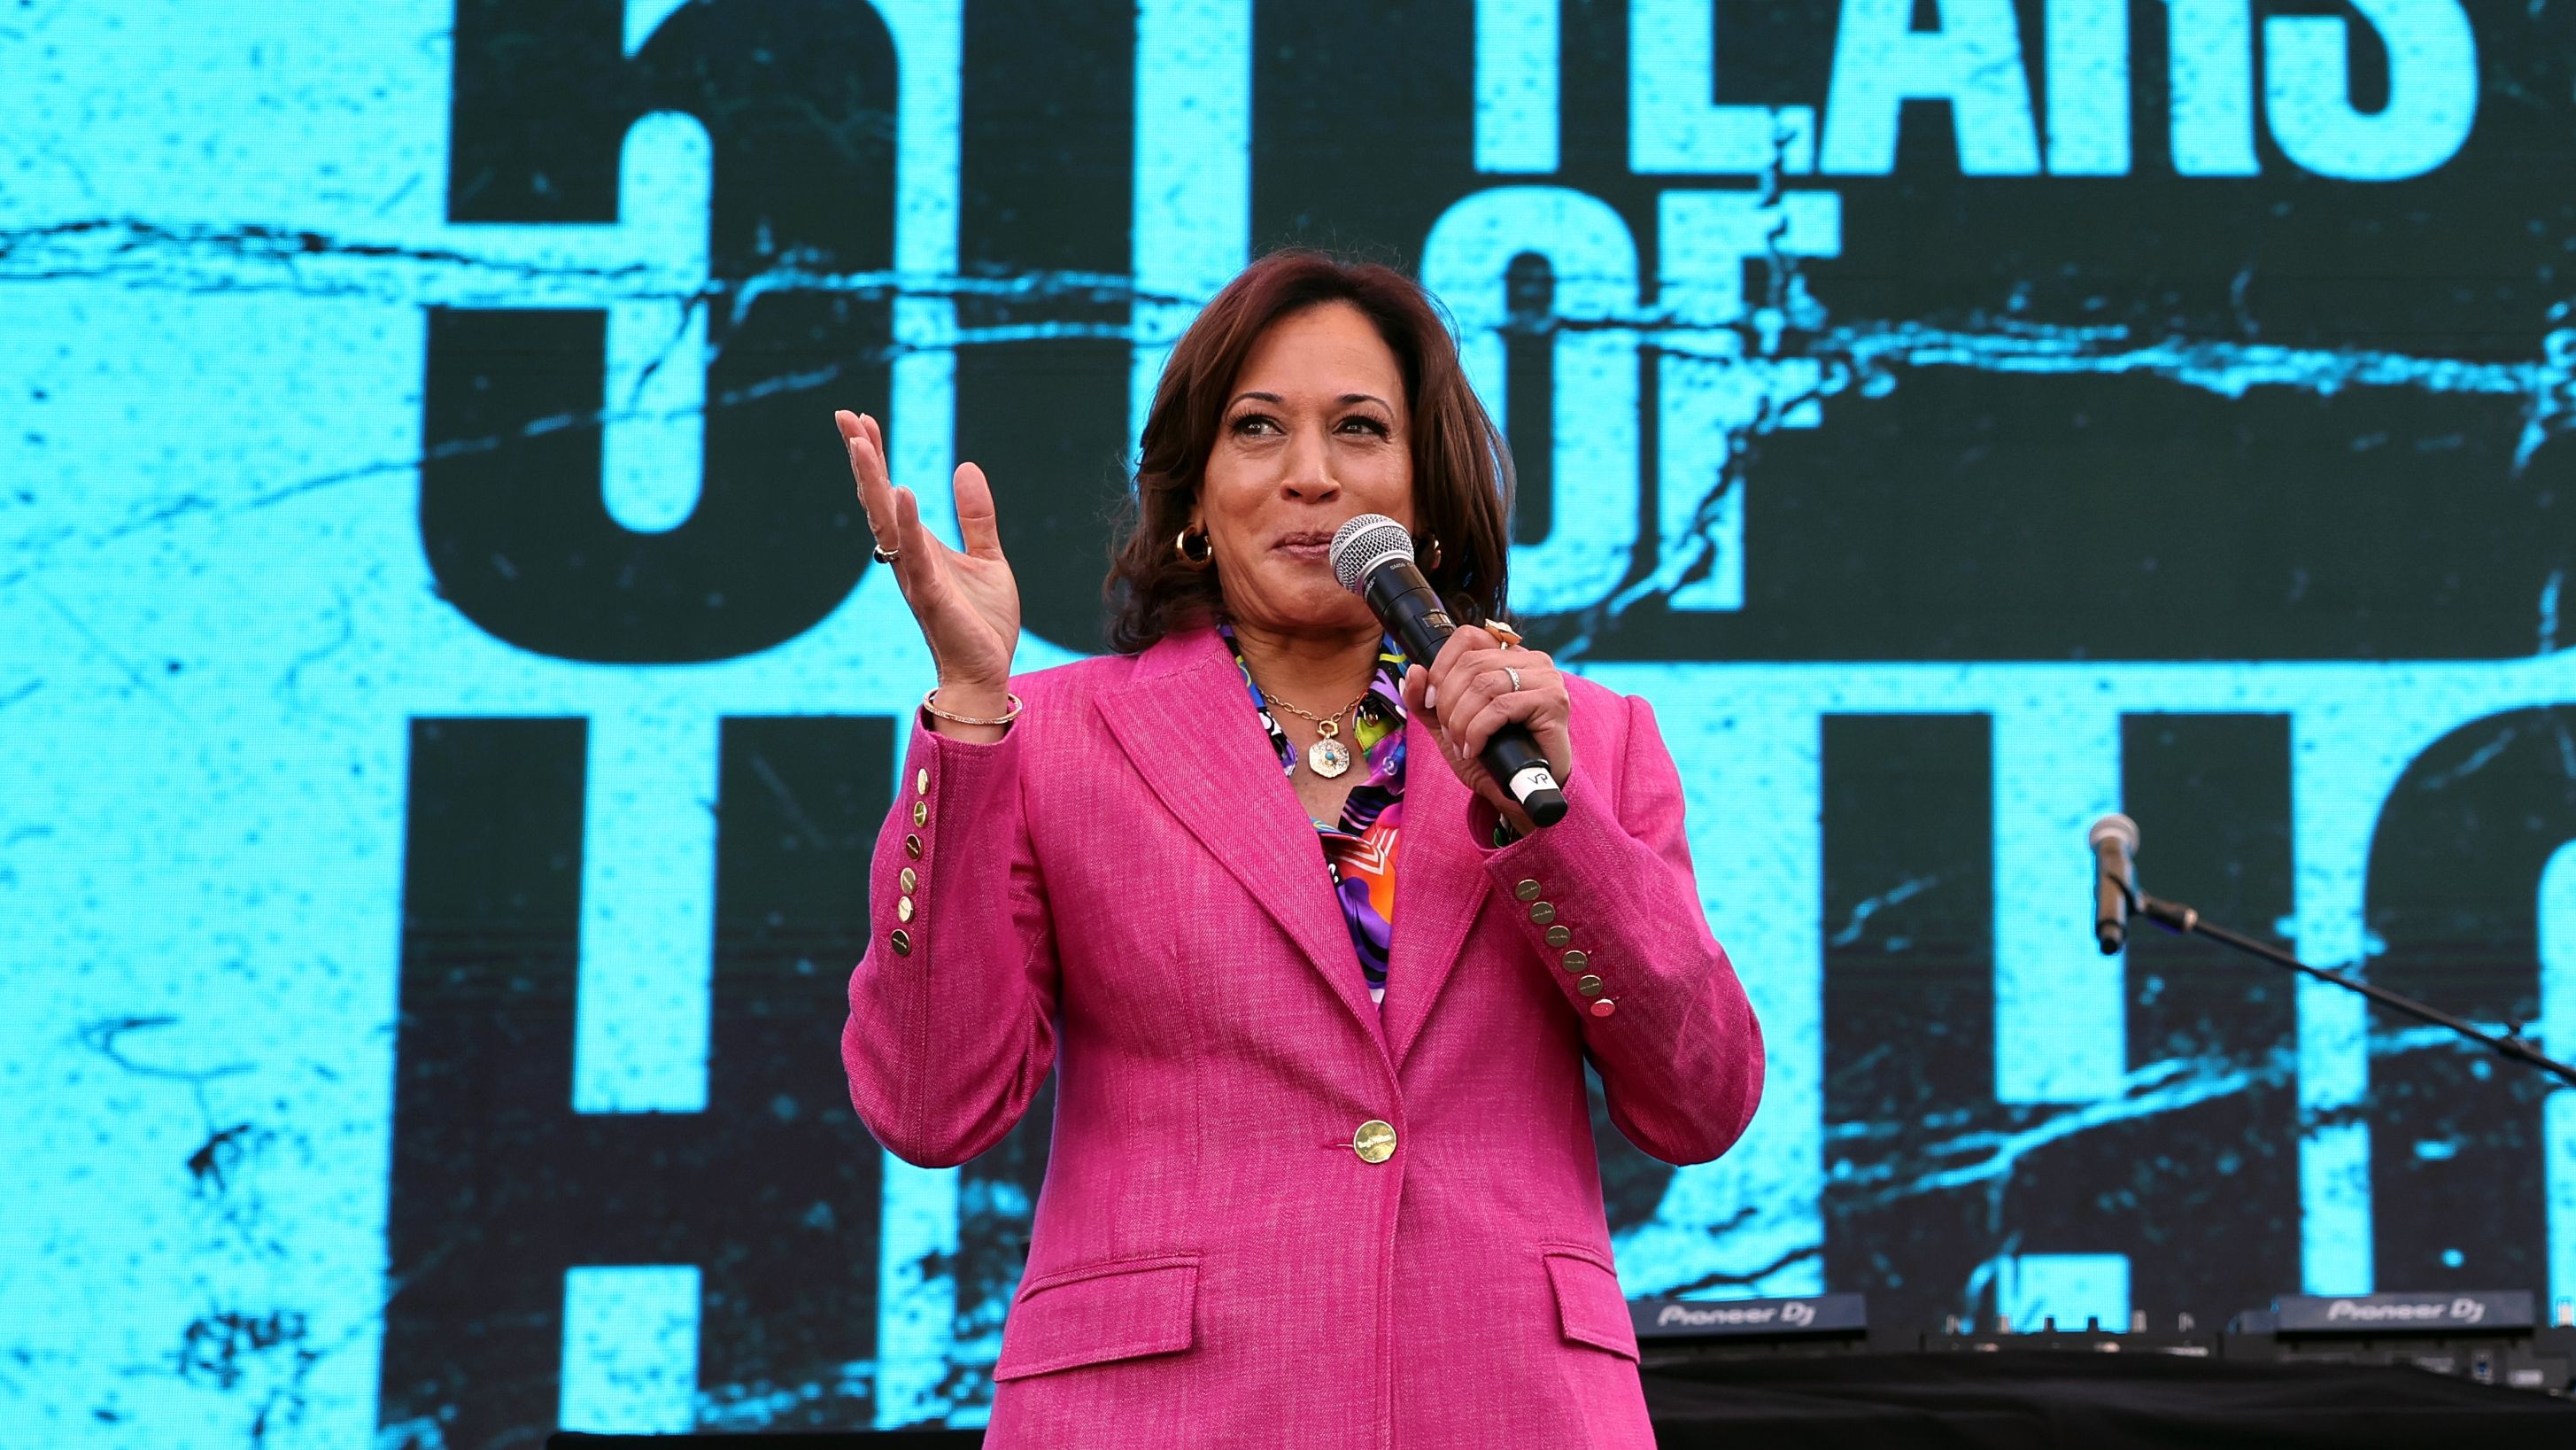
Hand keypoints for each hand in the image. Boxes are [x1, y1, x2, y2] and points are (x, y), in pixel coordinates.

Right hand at [837, 410, 1020, 729]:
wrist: (987, 673)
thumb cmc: (981, 623)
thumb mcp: (988, 558)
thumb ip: (975, 517)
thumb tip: (965, 467)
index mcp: (919, 546)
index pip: (890, 492)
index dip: (876, 455)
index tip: (862, 418)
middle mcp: (907, 557)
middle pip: (877, 499)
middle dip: (862, 457)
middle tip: (844, 415)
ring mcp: (915, 575)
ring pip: (885, 522)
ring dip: (873, 481)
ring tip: (859, 442)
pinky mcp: (931, 595)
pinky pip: (916, 555)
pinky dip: (907, 524)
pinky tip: (902, 491)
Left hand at [1400, 625, 1573, 834]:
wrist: (1521, 793)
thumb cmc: (1491, 757)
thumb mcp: (1447, 725)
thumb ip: (1424, 701)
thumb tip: (1413, 670)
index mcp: (1508, 657)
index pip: (1467, 637)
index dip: (1441, 667)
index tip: (1431, 702)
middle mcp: (1531, 660)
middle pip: (1471, 663)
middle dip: (1449, 702)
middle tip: (1450, 733)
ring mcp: (1546, 678)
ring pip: (1484, 684)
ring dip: (1462, 719)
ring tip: (1462, 744)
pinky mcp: (1553, 701)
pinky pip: (1501, 706)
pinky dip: (1478, 730)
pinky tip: (1475, 749)